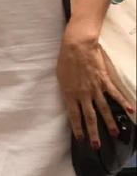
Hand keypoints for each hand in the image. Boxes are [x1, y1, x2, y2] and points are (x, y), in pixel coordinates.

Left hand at [57, 22, 130, 146]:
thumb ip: (67, 90)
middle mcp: (83, 94)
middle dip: (93, 132)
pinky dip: (123, 103)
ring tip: (113, 133)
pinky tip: (131, 111)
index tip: (80, 138)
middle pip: (89, 117)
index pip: (74, 115)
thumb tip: (69, 98)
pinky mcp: (104, 81)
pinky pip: (115, 94)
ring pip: (104, 109)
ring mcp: (95, 88)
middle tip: (96, 145)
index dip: (77, 127)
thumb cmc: (65, 59)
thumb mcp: (60, 76)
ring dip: (109, 122)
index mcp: (69, 93)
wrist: (76, 46)